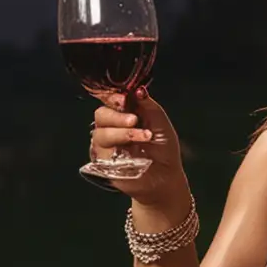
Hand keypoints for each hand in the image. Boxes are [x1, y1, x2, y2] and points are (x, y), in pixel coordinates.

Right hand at [89, 88, 188, 204]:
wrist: (166, 177)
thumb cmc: (164, 149)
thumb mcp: (160, 122)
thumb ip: (148, 105)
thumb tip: (138, 89)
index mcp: (124, 113)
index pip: (110, 99)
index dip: (113, 96)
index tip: (124, 97)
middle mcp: (112, 127)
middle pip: (101, 114)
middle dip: (116, 114)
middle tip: (134, 118)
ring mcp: (106, 145)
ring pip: (100, 132)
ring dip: (122, 131)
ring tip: (144, 135)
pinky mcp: (104, 162)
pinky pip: (104, 150)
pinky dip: (121, 145)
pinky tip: (137, 144)